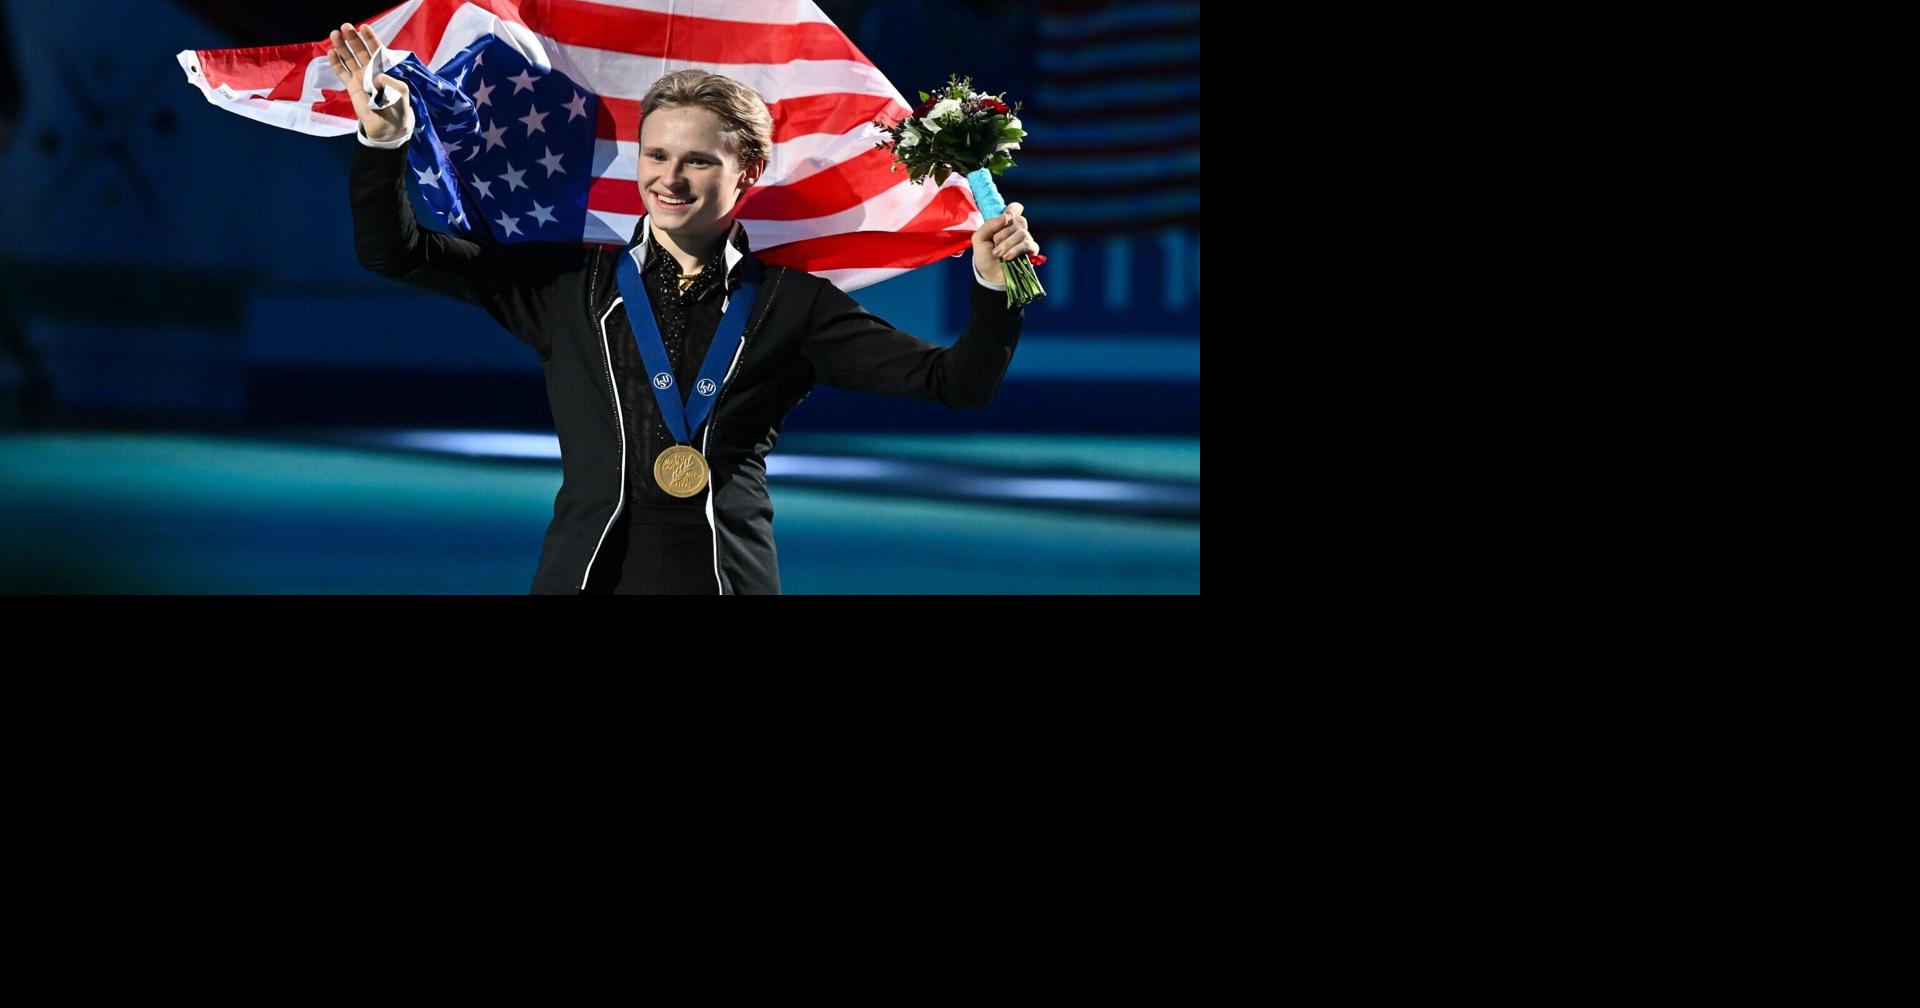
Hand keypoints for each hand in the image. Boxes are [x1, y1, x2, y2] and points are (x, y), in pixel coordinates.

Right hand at [325, 22, 411, 142]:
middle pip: (360, 51)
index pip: (376, 50)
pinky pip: (342, 73)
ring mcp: (360, 78)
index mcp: (384, 68)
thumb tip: (377, 77)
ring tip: (335, 34)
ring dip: (342, 47)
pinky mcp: (351, 87)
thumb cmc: (398, 107)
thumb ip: (392, 82)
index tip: (364, 28)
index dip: (370, 39)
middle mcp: (371, 70)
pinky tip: (331, 53)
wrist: (389, 125)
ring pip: (349, 59)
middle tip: (345, 27)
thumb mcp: (401, 92)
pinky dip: (336, 63)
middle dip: (353, 39)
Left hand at [971, 202, 1037, 285]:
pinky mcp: (1031, 252)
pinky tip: (1007, 257)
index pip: (1015, 208)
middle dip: (1004, 232)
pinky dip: (1016, 249)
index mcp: (1005, 224)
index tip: (1007, 217)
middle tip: (995, 243)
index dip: (1013, 209)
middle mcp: (1017, 230)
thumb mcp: (979, 238)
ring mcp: (1025, 240)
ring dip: (1007, 244)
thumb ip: (990, 225)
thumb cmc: (984, 256)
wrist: (988, 275)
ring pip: (1022, 233)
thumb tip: (1007, 216)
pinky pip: (1029, 244)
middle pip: (1019, 220)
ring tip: (998, 254)